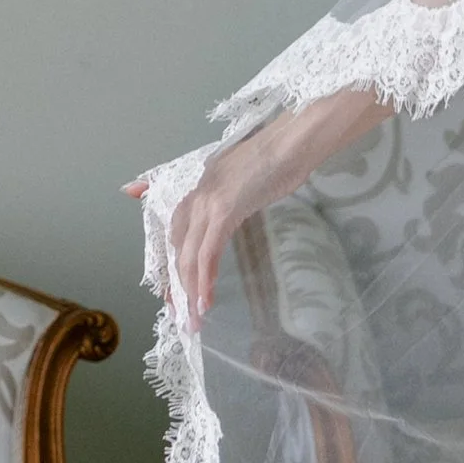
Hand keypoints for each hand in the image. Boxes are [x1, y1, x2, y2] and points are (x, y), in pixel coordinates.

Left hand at [125, 87, 387, 324]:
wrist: (292, 144)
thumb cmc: (274, 160)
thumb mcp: (237, 179)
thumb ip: (215, 196)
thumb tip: (171, 200)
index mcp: (196, 189)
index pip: (175, 234)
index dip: (172, 266)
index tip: (175, 294)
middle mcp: (193, 195)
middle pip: (176, 248)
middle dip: (176, 284)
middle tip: (180, 314)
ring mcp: (206, 202)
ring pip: (189, 255)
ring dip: (188, 290)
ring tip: (193, 318)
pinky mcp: (223, 210)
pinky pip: (208, 252)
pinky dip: (204, 278)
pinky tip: (205, 299)